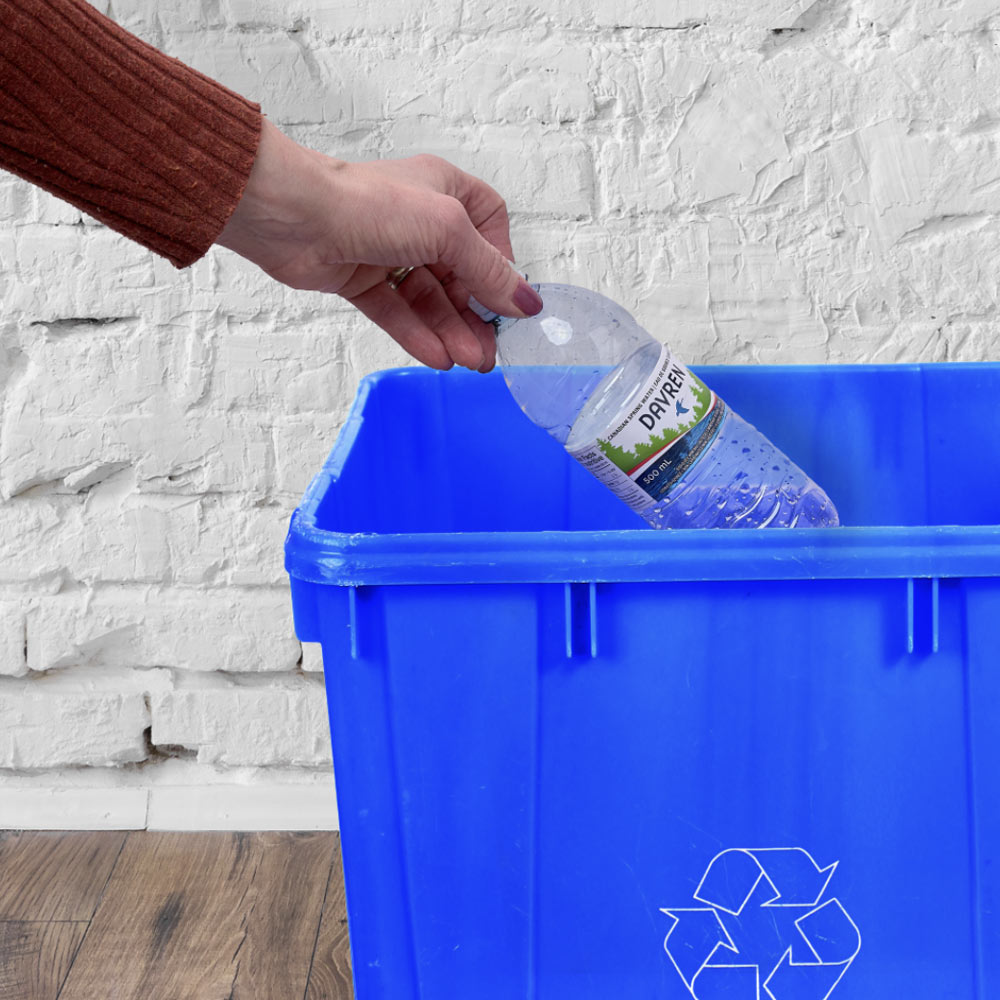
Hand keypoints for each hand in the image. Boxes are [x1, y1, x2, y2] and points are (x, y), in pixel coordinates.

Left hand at [216, 119, 542, 370]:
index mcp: (446, 190)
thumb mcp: (448, 230)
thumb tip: (526, 302)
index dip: (501, 266)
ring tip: (467, 361)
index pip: (489, 231)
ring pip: (430, 299)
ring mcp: (390, 251)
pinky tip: (437, 357)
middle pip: (461, 275)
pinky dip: (417, 334)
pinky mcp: (362, 279)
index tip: (510, 302)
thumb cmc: (370, 203)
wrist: (295, 217)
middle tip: (489, 351)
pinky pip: (399, 311)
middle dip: (476, 315)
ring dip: (450, 331)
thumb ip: (489, 271)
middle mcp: (419, 219)